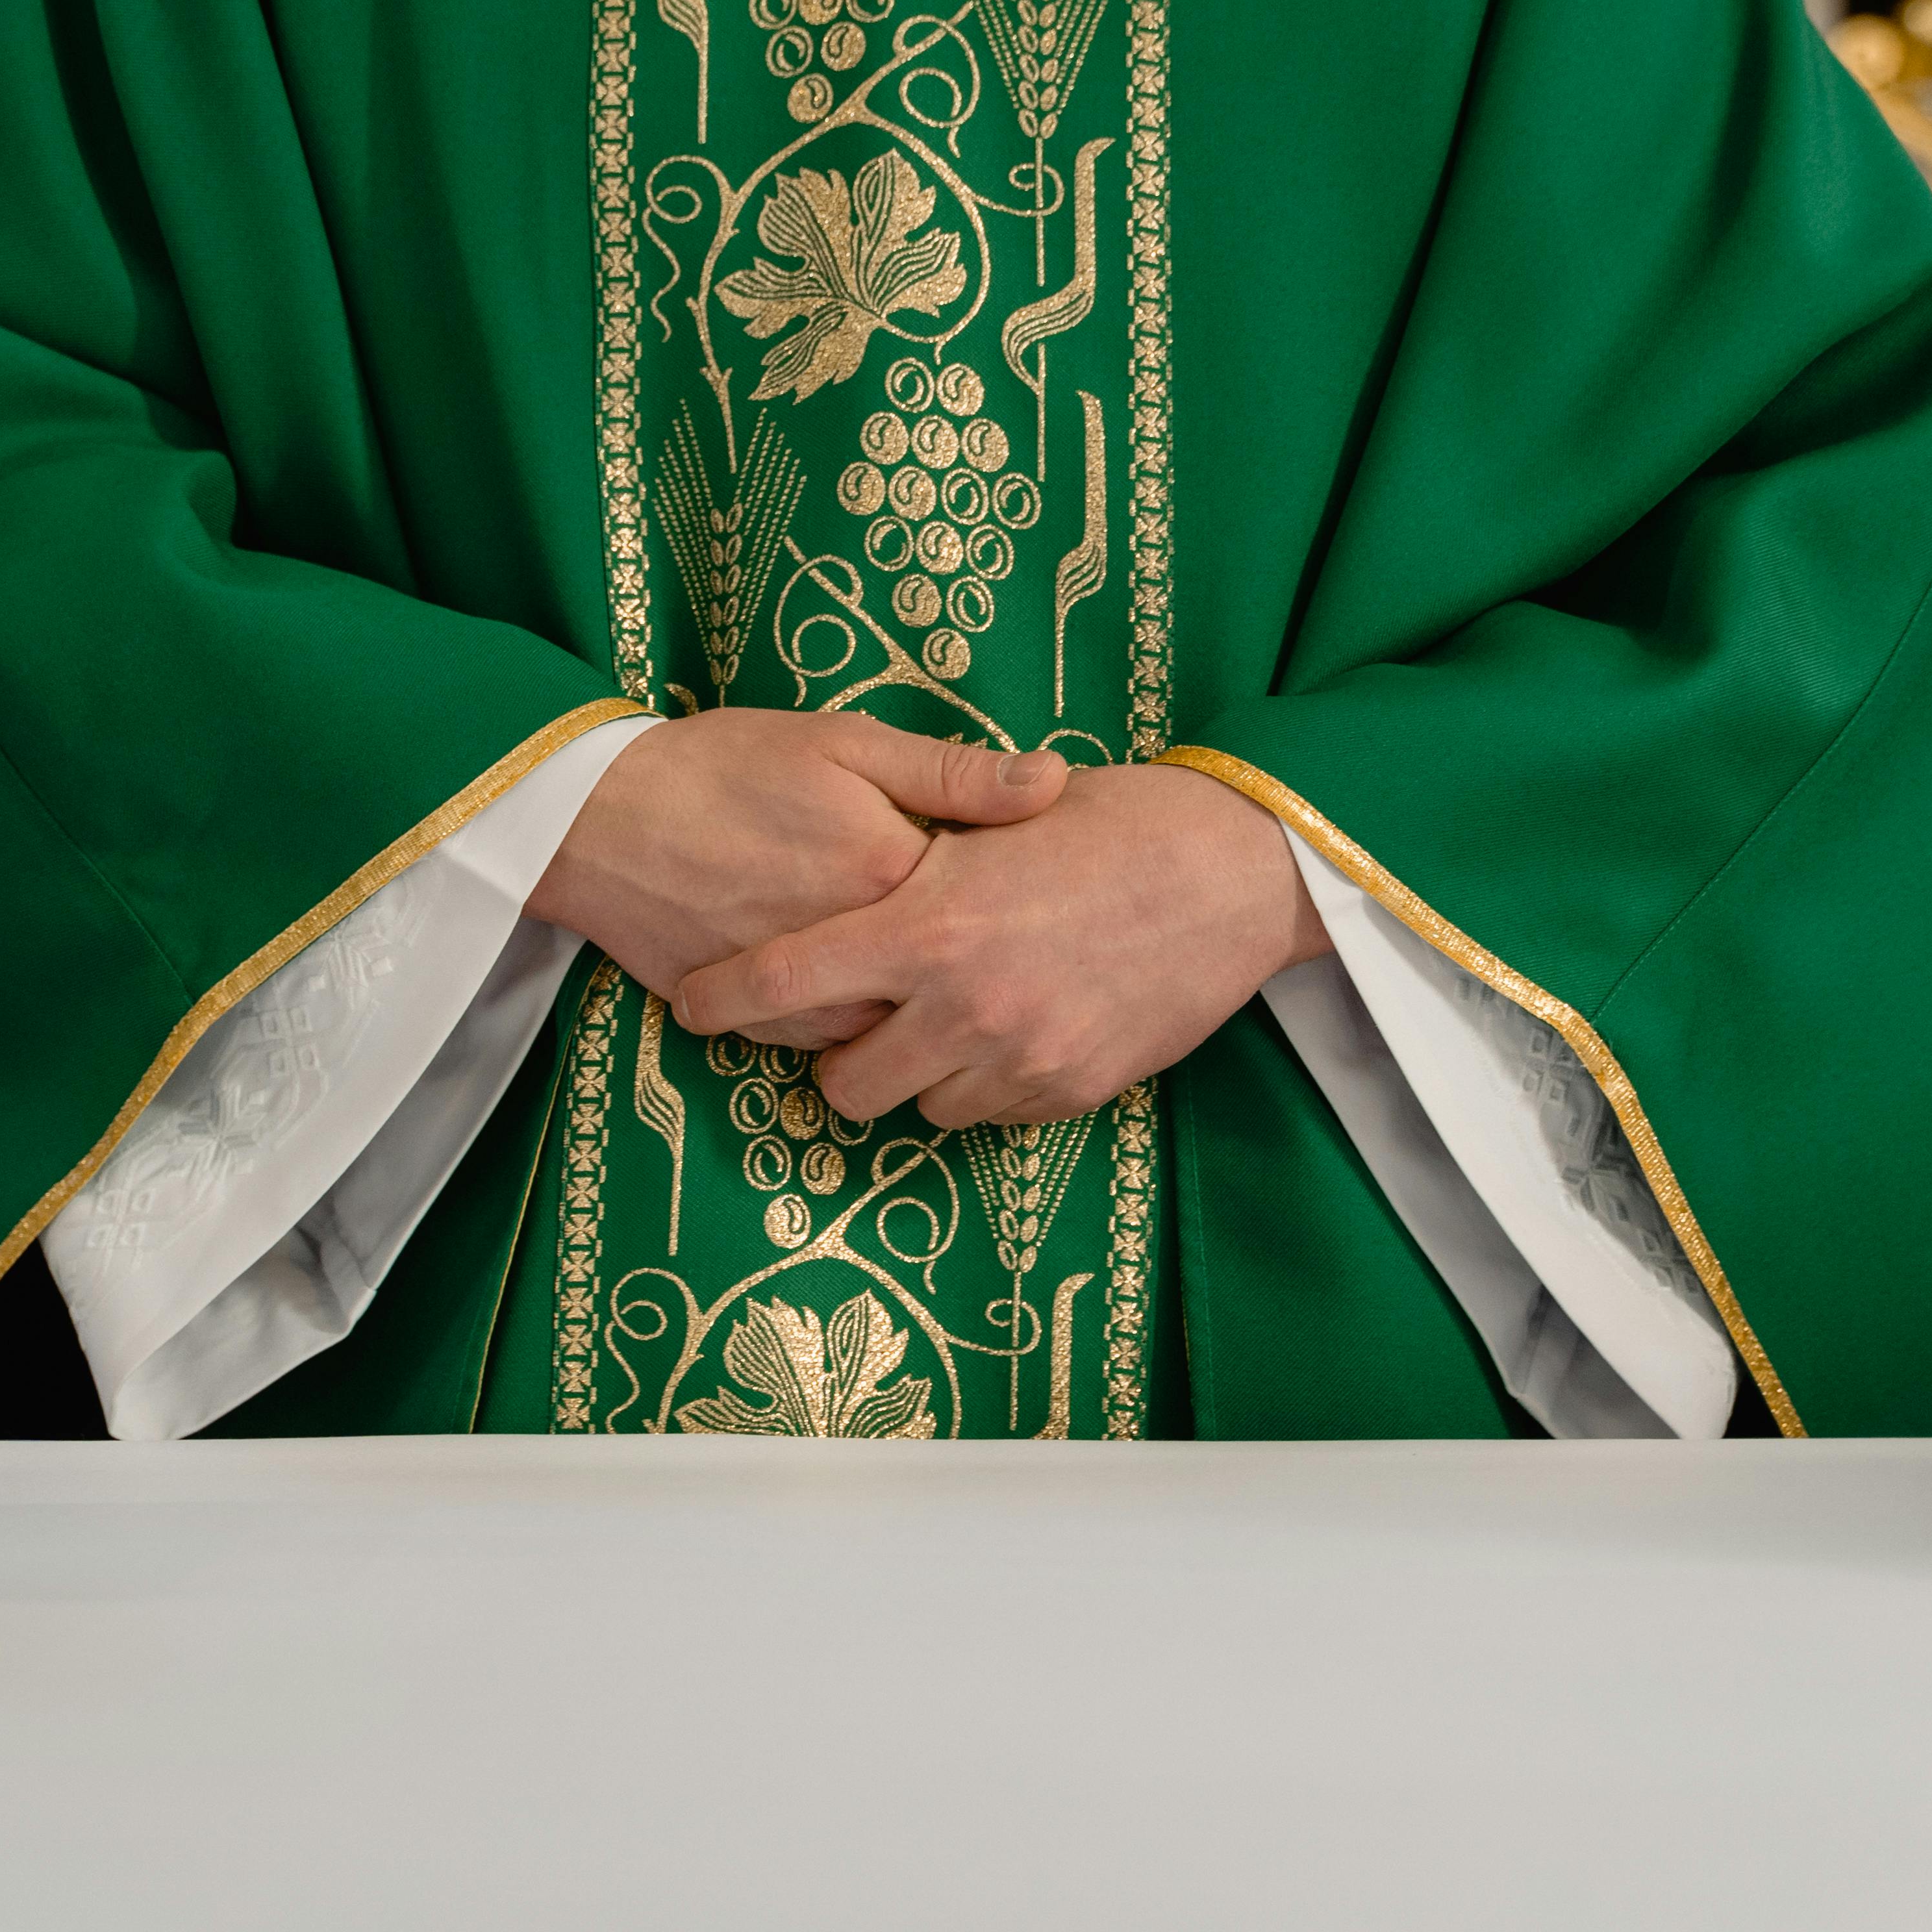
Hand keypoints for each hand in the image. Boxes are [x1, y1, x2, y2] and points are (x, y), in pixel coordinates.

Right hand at [527, 710, 1068, 1029]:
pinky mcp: (753, 1027)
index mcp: (892, 875)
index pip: (992, 908)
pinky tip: (849, 982)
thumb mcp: (843, 741)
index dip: (1010, 893)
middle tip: (985, 936)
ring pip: (889, 1028)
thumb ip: (952, 773)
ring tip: (920, 966)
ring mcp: (801, 1002)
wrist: (595, 818)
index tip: (1020, 882)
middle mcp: (855, 954)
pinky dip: (843, 1021)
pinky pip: (824, 1043)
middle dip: (969, 966)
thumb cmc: (722, 765)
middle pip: (949, 987)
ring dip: (907, 1003)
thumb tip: (1057, 782)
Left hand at [671, 764, 1328, 1130]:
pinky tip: (1010, 1028)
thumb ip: (912, 857)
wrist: (1237, 873)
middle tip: (853, 1020)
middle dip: (835, 1058)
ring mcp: (1018, 1059)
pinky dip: (983, 1083)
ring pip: (918, 1107)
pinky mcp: (1070, 1092)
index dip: (723, 1000)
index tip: (694, 1005)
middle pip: (843, 1083)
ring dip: (915, 1072)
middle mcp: (961, 1006)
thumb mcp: (999, 817)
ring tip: (943, 1017)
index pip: (783, 981)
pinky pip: (991, 1115)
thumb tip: (842, 882)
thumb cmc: (1116, 820)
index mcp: (926, 926)